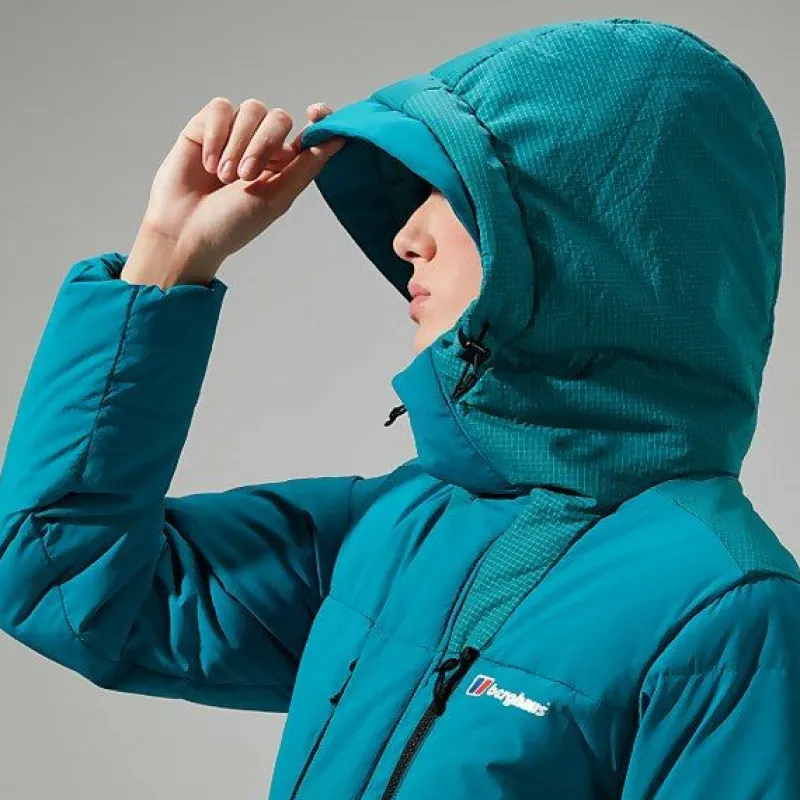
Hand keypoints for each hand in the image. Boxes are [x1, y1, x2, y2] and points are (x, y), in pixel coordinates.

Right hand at [126, 98, 343, 285]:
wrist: (186, 231)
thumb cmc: (232, 224)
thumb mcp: (278, 197)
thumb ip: (308, 166)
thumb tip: (340, 138)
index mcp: (284, 165)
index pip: (308, 131)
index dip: (318, 117)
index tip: (316, 112)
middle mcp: (261, 145)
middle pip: (279, 118)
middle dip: (264, 144)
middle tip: (245, 176)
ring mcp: (233, 134)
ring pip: (251, 110)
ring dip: (238, 144)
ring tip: (224, 177)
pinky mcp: (206, 126)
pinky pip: (221, 109)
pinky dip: (217, 136)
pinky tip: (208, 163)